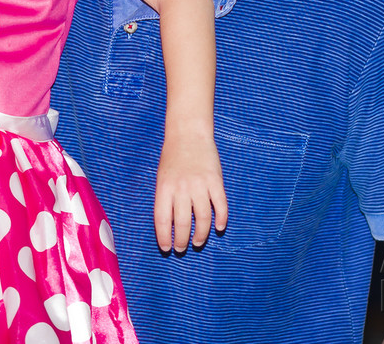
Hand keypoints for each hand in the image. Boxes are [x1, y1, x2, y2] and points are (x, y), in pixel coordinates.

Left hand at [154, 126, 227, 252]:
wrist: (188, 135)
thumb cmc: (172, 159)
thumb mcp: (162, 178)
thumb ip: (166, 199)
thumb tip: (171, 227)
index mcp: (164, 188)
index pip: (163, 220)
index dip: (164, 237)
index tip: (167, 249)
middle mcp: (181, 188)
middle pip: (183, 223)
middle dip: (182, 241)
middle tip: (183, 248)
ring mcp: (200, 185)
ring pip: (203, 219)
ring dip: (201, 234)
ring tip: (198, 242)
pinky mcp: (215, 181)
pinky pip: (220, 206)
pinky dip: (221, 219)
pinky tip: (219, 227)